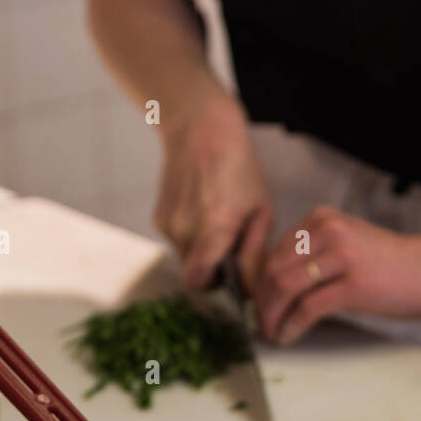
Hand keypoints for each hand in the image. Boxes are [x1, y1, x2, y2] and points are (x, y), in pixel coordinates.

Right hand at [154, 91, 273, 290]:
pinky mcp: (159, 218)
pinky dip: (190, 238)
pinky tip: (201, 212)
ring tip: (218, 225)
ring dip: (202, 253)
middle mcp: (185, 229)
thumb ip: (255, 254)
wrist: (200, 130)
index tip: (232, 280)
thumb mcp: (261, 210)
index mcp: (214, 228)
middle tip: (231, 251)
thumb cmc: (239, 168)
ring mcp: (168, 224)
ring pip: (185, 259)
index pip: (201, 282)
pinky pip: (176, 242)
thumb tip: (253, 291)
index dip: (217, 288)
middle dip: (213, 272)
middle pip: (194, 275)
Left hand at [255, 207, 420, 344]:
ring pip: (285, 288)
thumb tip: (279, 284)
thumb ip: (316, 254)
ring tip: (272, 333)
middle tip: (262, 323)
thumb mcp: (347, 243)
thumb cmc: (392, 263)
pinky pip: (307, 308)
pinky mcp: (352, 285)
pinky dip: (291, 326)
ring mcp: (340, 256)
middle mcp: (328, 231)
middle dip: (262, 301)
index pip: (274, 251)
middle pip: (274, 269)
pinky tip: (288, 336)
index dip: (261, 282)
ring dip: (271, 315)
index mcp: (322, 219)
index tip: (260, 303)